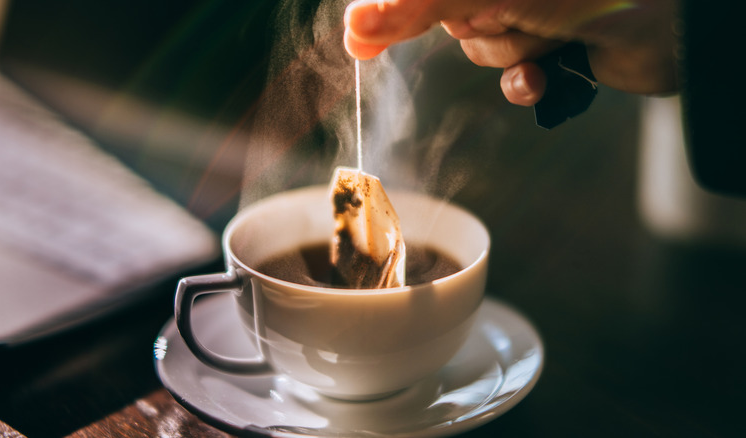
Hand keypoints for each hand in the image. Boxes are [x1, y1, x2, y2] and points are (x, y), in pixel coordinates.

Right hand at [343, 0, 678, 105]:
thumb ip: (416, 6)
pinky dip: (527, 80)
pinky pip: (513, 73)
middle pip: (447, 15)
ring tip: (549, 36)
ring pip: (480, 46)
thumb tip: (355, 23)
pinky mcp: (553, 39)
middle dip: (475, 27)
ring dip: (509, 52)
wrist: (676, 29)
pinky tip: (548, 73)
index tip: (356, 42)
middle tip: (505, 16)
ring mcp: (532, 6)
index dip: (386, 11)